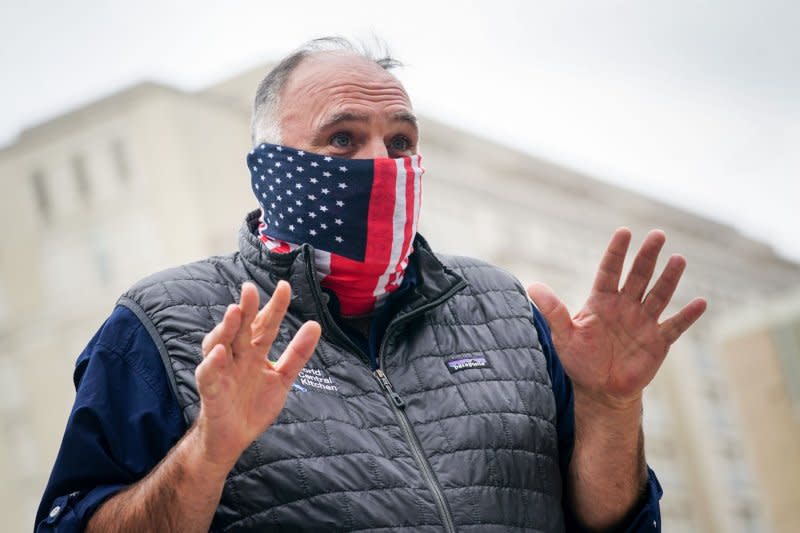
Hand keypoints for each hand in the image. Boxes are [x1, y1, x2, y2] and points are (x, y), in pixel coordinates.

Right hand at [195, 280, 320, 470]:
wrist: (234, 438)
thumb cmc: (254, 404)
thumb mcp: (283, 378)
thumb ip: (297, 353)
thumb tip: (315, 324)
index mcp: (254, 351)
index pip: (265, 324)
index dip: (274, 307)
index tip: (285, 286)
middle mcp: (237, 356)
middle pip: (241, 328)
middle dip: (246, 308)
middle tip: (250, 289)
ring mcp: (222, 371)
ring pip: (220, 344)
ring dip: (226, 328)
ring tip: (234, 312)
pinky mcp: (210, 391)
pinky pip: (208, 375)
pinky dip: (212, 363)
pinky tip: (219, 352)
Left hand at [527, 228, 705, 410]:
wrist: (600, 390)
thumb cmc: (579, 360)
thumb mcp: (563, 336)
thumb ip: (552, 311)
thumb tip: (532, 286)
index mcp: (602, 301)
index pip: (610, 271)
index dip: (617, 252)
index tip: (624, 232)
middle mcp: (625, 306)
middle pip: (638, 276)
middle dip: (647, 256)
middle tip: (658, 235)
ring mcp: (644, 322)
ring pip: (659, 295)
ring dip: (669, 279)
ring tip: (679, 259)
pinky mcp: (658, 342)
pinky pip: (675, 326)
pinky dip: (687, 316)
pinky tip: (700, 302)